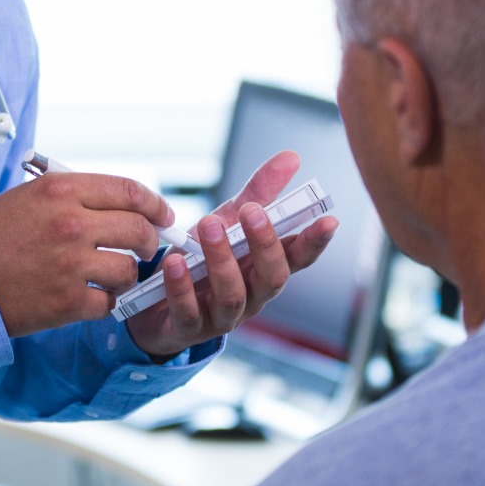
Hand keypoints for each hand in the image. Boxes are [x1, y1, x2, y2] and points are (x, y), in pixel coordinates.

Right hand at [0, 172, 170, 336]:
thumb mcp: (27, 197)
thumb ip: (72, 196)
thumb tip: (118, 205)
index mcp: (61, 191)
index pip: (129, 191)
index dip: (154, 204)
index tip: (163, 215)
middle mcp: (71, 224)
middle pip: (139, 229)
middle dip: (150, 240)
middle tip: (147, 248)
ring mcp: (71, 264)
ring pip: (129, 269)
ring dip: (126, 275)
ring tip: (110, 276)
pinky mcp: (67, 301)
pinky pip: (109, 302)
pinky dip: (104, 302)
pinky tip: (91, 298)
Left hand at [126, 150, 337, 360]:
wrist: (156, 303)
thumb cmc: (203, 259)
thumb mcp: (228, 222)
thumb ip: (258, 193)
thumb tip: (291, 157)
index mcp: (264, 269)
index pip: (298, 258)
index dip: (315, 242)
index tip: (328, 220)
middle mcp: (252, 296)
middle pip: (272, 278)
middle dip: (265, 244)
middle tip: (251, 210)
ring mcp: (222, 316)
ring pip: (233, 294)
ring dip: (222, 259)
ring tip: (208, 226)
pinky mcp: (189, 328)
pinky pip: (189, 311)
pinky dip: (182, 286)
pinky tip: (174, 261)